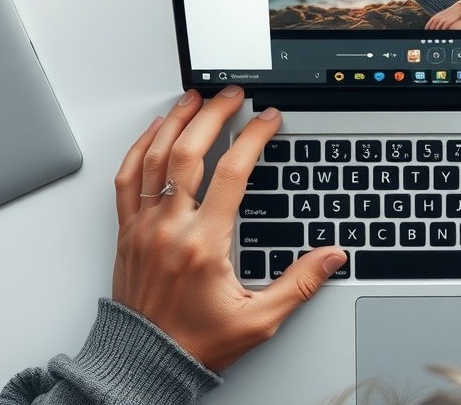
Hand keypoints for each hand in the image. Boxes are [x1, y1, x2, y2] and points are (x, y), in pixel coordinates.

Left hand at [112, 86, 346, 370]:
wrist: (144, 364)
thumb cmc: (196, 343)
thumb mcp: (258, 319)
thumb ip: (299, 284)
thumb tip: (333, 256)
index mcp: (204, 245)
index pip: (231, 173)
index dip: (253, 138)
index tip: (268, 120)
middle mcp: (170, 229)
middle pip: (189, 152)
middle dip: (213, 115)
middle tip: (232, 95)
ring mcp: (144, 227)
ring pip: (154, 158)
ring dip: (175, 122)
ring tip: (193, 99)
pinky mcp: (127, 232)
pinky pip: (127, 180)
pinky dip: (139, 149)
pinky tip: (153, 133)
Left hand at [425, 2, 460, 30]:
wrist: (457, 9)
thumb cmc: (450, 12)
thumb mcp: (442, 13)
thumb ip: (437, 17)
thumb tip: (433, 21)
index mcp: (437, 15)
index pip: (430, 21)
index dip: (427, 25)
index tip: (425, 29)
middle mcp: (440, 17)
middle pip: (433, 25)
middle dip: (431, 29)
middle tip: (429, 32)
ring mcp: (444, 20)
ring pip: (438, 27)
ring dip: (436, 30)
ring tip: (434, 34)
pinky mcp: (448, 22)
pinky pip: (444, 28)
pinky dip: (442, 30)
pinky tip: (441, 32)